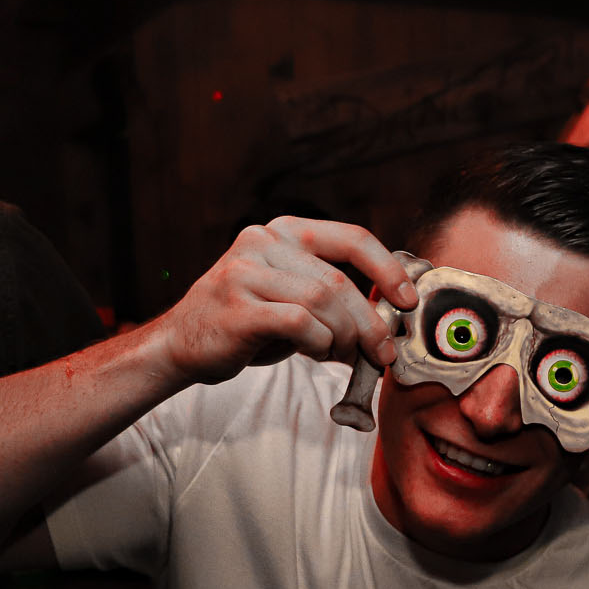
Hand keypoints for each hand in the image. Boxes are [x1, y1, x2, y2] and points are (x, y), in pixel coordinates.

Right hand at [152, 217, 417, 384]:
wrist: (181, 346)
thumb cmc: (245, 325)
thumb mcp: (291, 298)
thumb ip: (332, 299)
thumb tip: (386, 322)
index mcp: (283, 232)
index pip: (351, 238)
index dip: (388, 269)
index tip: (408, 300)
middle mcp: (263, 242)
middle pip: (339, 281)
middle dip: (368, 322)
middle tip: (381, 352)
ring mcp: (246, 271)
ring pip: (323, 303)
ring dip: (344, 337)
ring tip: (342, 355)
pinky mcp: (238, 306)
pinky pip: (300, 323)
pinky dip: (318, 343)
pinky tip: (315, 352)